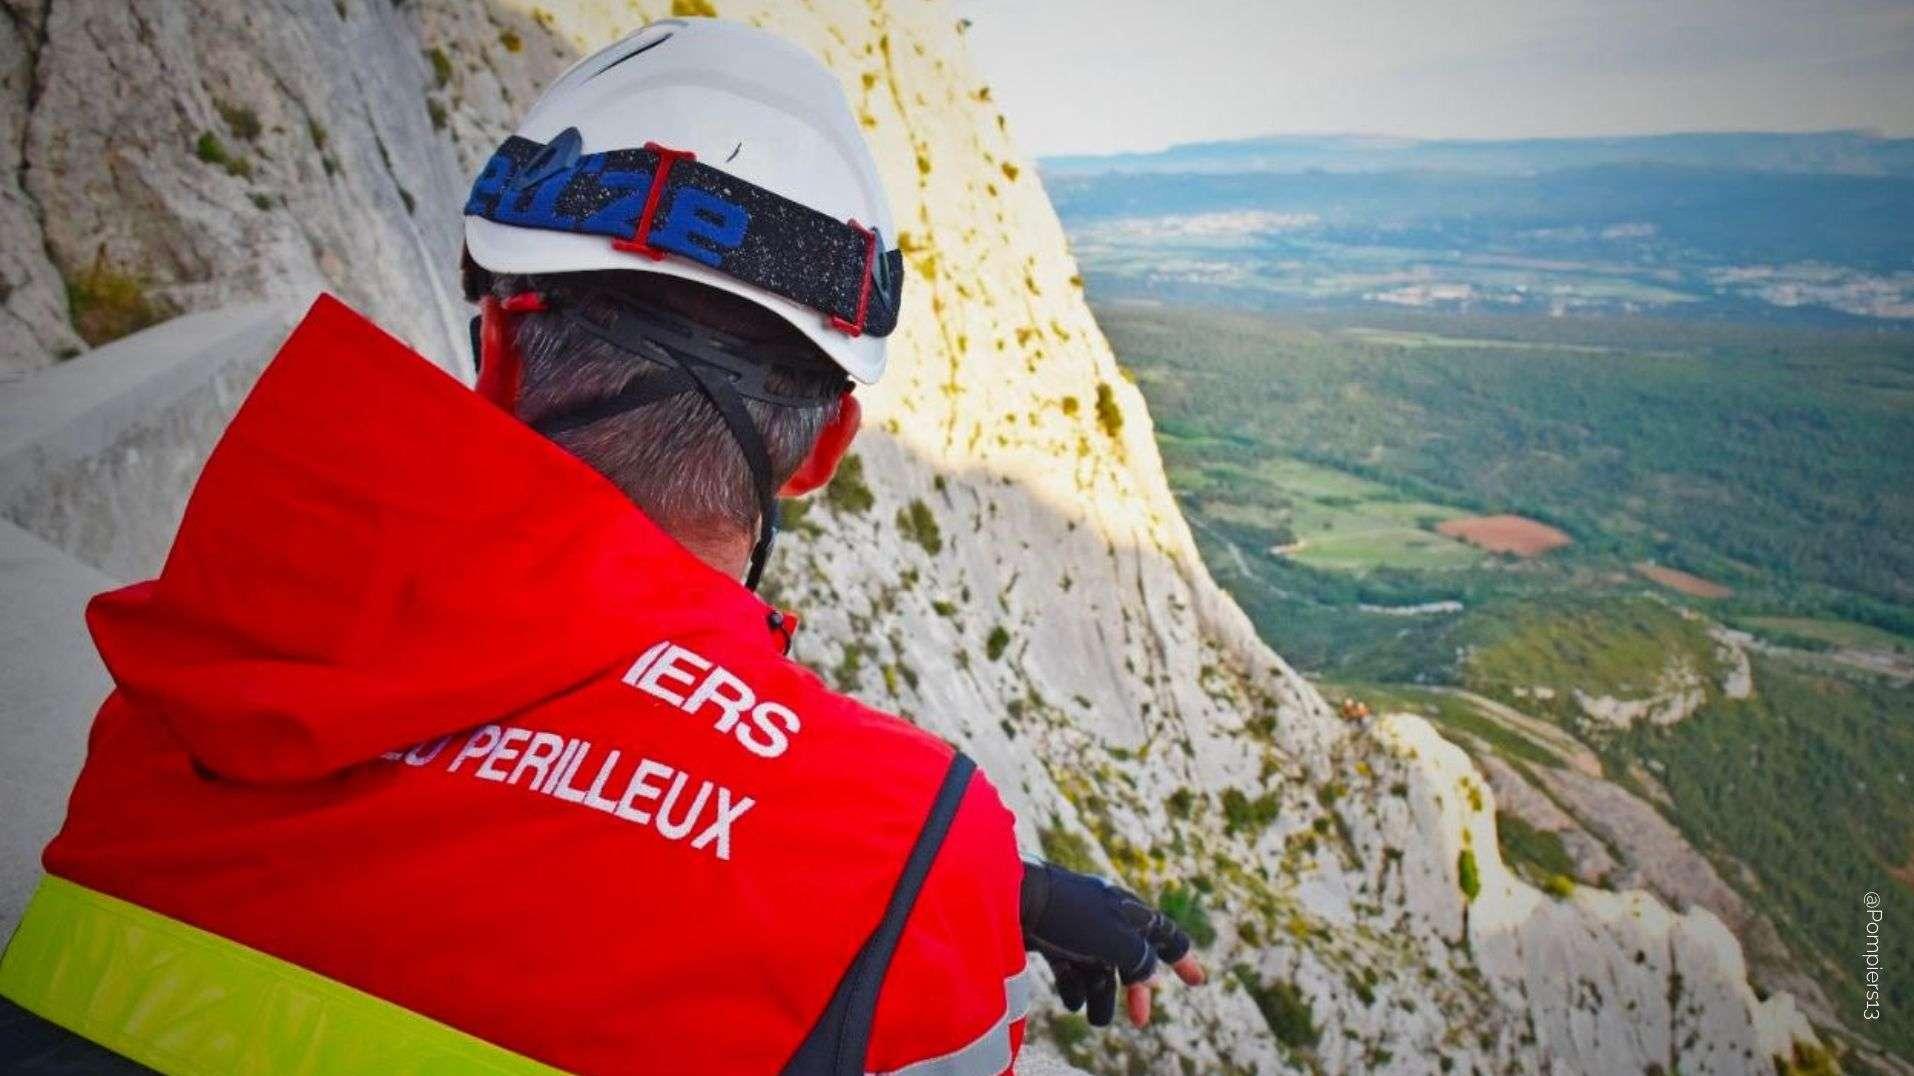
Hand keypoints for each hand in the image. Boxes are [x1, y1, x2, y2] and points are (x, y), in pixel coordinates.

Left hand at [1020, 861, 1207, 1027]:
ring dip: (1101, 995)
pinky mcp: (1052, 938)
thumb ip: (1139, 958)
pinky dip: (1075, 986)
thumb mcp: (1113, 940)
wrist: (1013, 898)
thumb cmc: (1068, 915)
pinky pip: (1072, 967)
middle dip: (1135, 990)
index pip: (1164, 935)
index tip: (1197, 983)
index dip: (1182, 959)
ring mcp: (1078, 928)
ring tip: (1095, 1019)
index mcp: (1127, 911)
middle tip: (1138, 1020)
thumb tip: (1150, 974)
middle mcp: (1106, 918)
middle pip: (1131, 959)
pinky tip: (1073, 1002)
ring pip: (1099, 968)